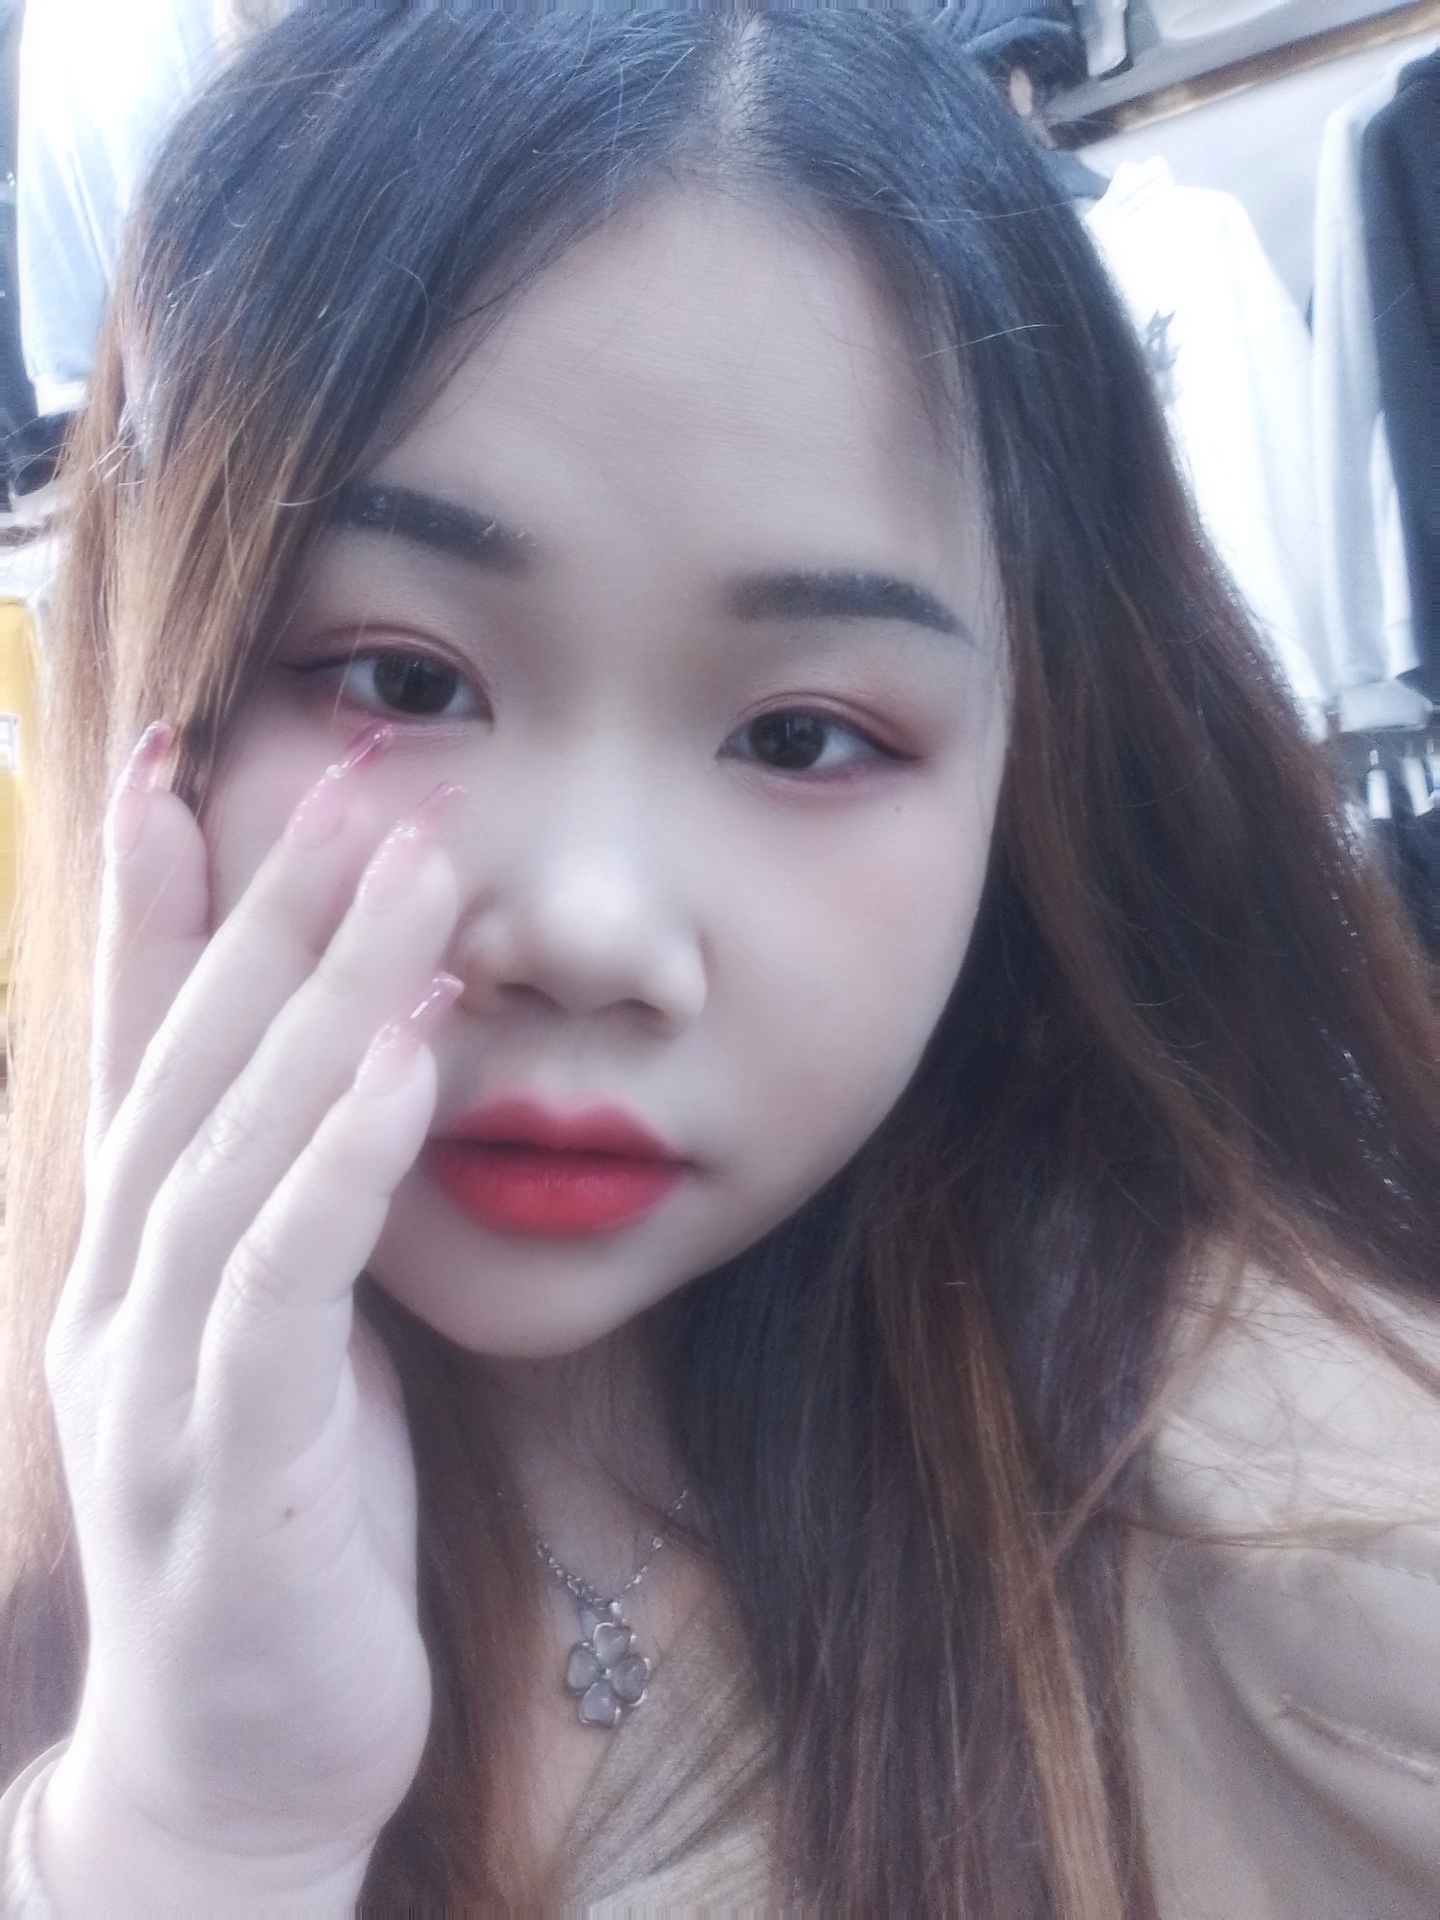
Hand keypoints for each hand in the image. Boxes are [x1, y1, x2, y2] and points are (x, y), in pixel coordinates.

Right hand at [38, 722, 461, 1908]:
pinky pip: (284, 1283)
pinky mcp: (228, 1467)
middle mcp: (119, 1296)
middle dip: (266, 905)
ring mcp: (155, 1381)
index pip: (142, 1047)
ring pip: (233, 1147)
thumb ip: (301, 1221)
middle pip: (191, 1064)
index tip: (185, 757)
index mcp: (138, 1260)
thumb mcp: (292, 1348)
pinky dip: (341, 1162)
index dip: (153, 900)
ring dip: (319, 999)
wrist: (241, 1764)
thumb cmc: (287, 1533)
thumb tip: (365, 1081)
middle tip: (354, 768)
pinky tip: (408, 1060)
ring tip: (407, 870)